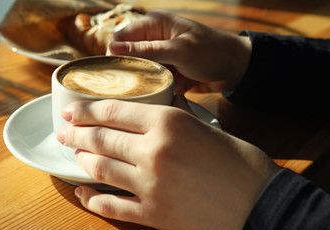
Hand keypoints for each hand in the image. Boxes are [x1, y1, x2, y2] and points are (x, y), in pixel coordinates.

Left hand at [56, 99, 279, 229]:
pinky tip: (83, 192)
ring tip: (73, 154)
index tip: (71, 111)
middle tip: (63, 131)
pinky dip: (92, 199)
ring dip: (81, 160)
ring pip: (100, 169)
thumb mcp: (208, 128)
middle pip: (101, 138)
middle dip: (76, 133)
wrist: (262, 206)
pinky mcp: (153, 214)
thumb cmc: (241, 164)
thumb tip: (161, 108)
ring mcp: (150, 185)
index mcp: (168, 122)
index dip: (86, 110)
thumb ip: (178, 119)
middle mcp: (153, 151)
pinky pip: (111, 206)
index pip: (114, 110)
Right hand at [108, 10, 251, 92]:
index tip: (118, 74)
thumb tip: (113, 48)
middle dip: (136, 71)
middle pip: (128, 57)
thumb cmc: (211, 52)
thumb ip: (147, 50)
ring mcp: (160, 55)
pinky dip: (164, 85)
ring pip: (141, 71)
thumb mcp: (179, 50)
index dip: (116, 55)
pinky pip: (155, 80)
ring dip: (152, 80)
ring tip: (170, 82)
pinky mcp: (167, 69)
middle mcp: (153, 38)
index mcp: (154, 24)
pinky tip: (179, 84)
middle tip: (147, 81)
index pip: (120, 38)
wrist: (236, 68)